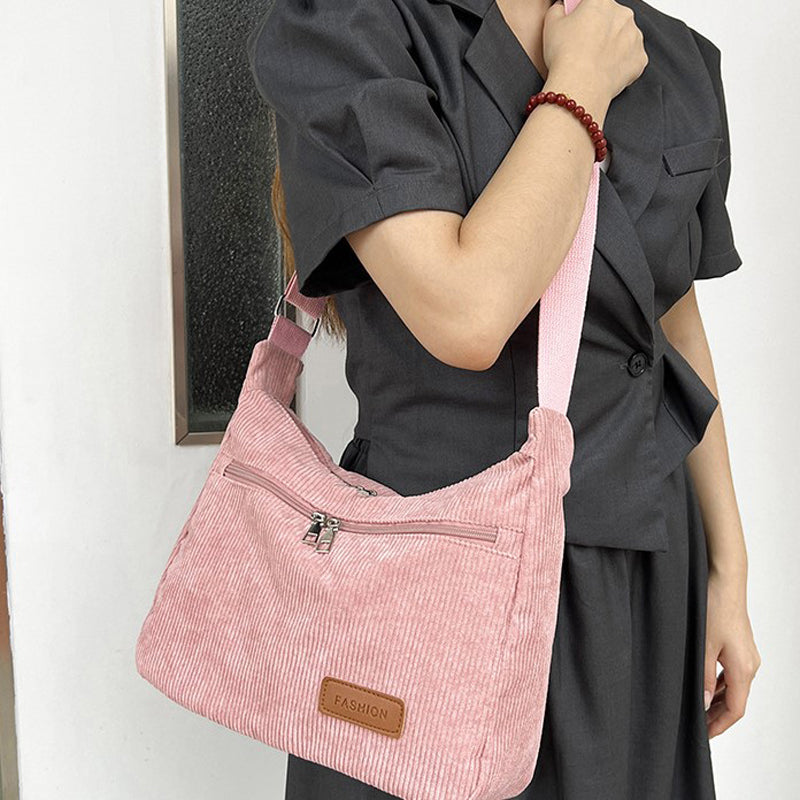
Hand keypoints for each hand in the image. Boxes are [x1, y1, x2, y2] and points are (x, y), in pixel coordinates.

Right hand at [543, 0, 648, 101]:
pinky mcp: (640, 58)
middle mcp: (623, 14)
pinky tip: (604, 71)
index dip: (584, 14)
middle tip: (584, 47)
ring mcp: (634, 36)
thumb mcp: (551, 25)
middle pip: (611, 18)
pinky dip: (620, 65)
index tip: (579, 23)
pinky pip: (631, 59)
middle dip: (600, 29)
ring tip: (594, 62)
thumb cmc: (566, 56)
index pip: (594, 2)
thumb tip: (562, 9)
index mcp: (602, 1)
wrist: (579, 86)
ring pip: (624, 38)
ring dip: (612, 46)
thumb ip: (558, 10)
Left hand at [704, 563, 760, 737]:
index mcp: (743, 669)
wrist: (725, 580)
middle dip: (716, 715)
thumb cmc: (714, 607)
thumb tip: (702, 703)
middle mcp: (750, 665)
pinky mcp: (740, 646)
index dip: (718, 725)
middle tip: (696, 726)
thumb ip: (702, 677)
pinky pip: (731, 673)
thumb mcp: (703, 645)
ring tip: (696, 708)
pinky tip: (702, 683)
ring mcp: (747, 655)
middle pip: (735, 701)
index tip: (703, 735)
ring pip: (733, 687)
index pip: (735, 710)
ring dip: (716, 699)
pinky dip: (718, 683)